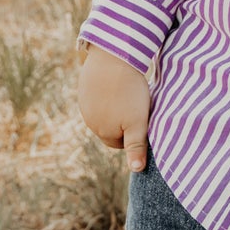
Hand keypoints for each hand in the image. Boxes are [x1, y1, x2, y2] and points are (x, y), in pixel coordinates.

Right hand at [77, 46, 151, 171]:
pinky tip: (119, 85)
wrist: (112, 58)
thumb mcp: (137, 122)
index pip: (120, 143)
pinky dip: (109, 94)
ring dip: (116, 109)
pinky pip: (99, 97)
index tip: (144, 121)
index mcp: (103, 132)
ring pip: (105, 113)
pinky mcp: (85, 88)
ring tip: (129, 96)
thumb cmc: (129, 93)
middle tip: (139, 109)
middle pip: (111, 129)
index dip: (134, 135)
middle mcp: (90, 121)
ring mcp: (85, 104)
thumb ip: (137, 146)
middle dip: (123, 123)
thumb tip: (136, 170)